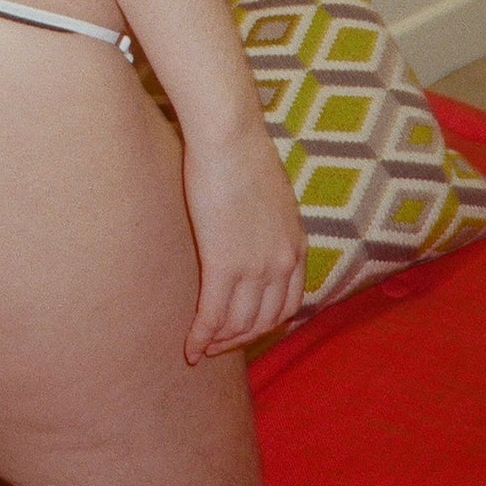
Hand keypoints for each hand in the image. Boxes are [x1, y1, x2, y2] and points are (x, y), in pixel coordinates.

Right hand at [181, 123, 306, 362]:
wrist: (229, 136)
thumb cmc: (241, 151)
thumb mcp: (270, 192)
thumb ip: (268, 219)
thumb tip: (252, 222)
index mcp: (296, 245)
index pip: (288, 304)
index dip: (266, 324)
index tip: (245, 329)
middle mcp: (282, 263)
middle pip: (265, 321)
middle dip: (241, 339)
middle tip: (219, 345)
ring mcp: (255, 267)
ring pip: (238, 324)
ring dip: (219, 342)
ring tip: (201, 349)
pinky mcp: (224, 265)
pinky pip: (213, 314)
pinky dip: (201, 336)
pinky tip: (189, 347)